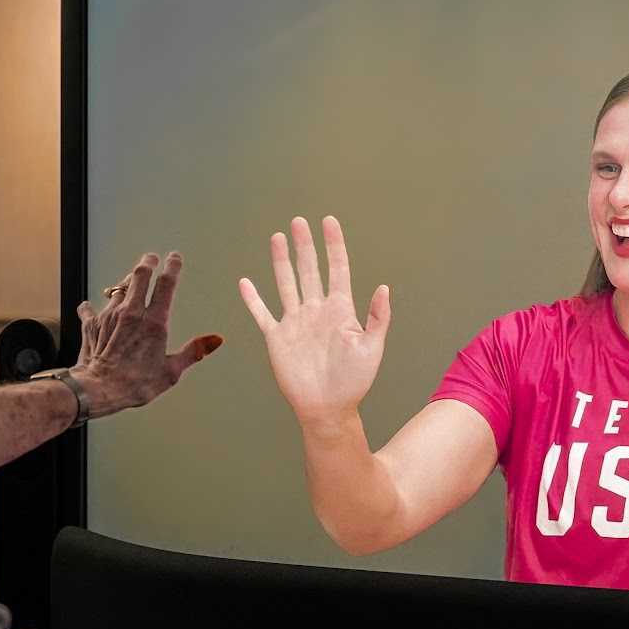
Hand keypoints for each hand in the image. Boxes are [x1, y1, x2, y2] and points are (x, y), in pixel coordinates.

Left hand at [70, 251, 223, 417]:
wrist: (98, 389)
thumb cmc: (135, 384)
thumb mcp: (171, 372)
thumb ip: (194, 352)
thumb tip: (215, 340)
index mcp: (154, 323)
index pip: (166, 284)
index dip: (172, 267)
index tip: (175, 258)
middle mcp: (132, 313)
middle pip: (139, 275)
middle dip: (147, 263)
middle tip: (151, 258)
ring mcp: (110, 316)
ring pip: (118, 288)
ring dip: (125, 284)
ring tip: (129, 284)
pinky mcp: (92, 324)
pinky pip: (91, 308)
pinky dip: (93, 306)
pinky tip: (91, 306)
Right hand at [238, 215, 390, 430]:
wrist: (328, 407)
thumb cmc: (354, 381)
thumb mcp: (372, 348)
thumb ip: (378, 318)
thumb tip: (383, 287)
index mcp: (340, 310)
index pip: (337, 269)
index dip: (334, 245)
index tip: (329, 222)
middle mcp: (317, 310)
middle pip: (309, 269)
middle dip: (305, 245)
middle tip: (299, 221)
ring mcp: (296, 322)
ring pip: (286, 283)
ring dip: (281, 261)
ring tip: (277, 237)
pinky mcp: (278, 338)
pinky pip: (263, 314)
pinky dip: (253, 299)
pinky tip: (245, 282)